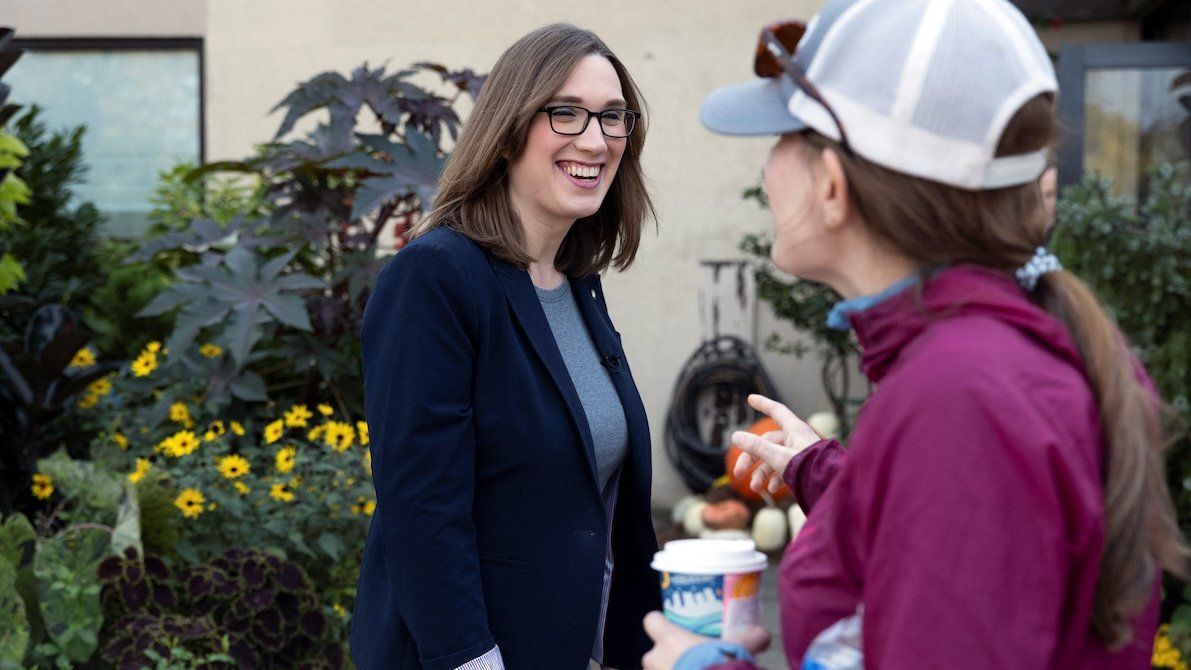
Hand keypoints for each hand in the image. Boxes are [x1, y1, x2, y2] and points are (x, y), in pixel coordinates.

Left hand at [642, 612, 771, 668]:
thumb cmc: (721, 666)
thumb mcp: (739, 648)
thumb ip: (751, 638)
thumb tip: (763, 634)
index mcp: (669, 638)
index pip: (651, 620)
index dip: (660, 623)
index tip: (670, 627)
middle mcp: (655, 658)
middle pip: (654, 652)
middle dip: (667, 657)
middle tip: (688, 660)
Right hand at [732, 394, 822, 495]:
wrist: (831, 487)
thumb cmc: (808, 469)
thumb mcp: (778, 457)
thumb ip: (756, 447)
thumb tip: (735, 436)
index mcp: (794, 430)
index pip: (776, 411)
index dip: (763, 404)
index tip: (750, 398)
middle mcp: (796, 439)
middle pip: (767, 443)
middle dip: (751, 459)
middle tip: (738, 473)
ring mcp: (799, 454)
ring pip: (773, 459)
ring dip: (761, 474)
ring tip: (755, 488)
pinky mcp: (803, 468)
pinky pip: (784, 470)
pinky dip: (775, 479)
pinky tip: (771, 490)